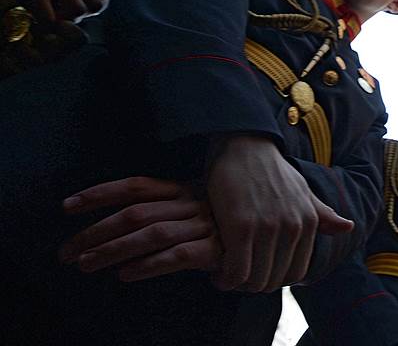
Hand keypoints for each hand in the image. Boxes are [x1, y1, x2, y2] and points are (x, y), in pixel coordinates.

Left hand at [59, 177, 221, 281]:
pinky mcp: (217, 249)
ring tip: (85, 265)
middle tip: (67, 252)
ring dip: (113, 250)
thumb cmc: (224, 227)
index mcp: (184, 190)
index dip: (100, 194)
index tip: (67, 206)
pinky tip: (126, 275)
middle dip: (95, 231)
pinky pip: (177, 255)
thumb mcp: (195, 209)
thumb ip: (164, 212)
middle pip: (135, 213)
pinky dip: (148, 265)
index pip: (136, 186)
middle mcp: (192, 203)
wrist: (267, 241)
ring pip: (151, 233)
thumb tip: (113, 227)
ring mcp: (206, 225)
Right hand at [205, 135, 353, 292]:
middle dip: (254, 284)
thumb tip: (349, 227)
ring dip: (238, 284)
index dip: (274, 279)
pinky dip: (226, 279)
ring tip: (226, 273)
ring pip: (255, 280)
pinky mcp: (240, 227)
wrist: (245, 146)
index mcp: (309, 222)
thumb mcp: (303, 191)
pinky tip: (217, 270)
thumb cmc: (272, 170)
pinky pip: (237, 272)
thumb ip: (322, 214)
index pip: (295, 274)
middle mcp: (293, 228)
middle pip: (274, 281)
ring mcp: (268, 228)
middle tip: (237, 275)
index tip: (257, 273)